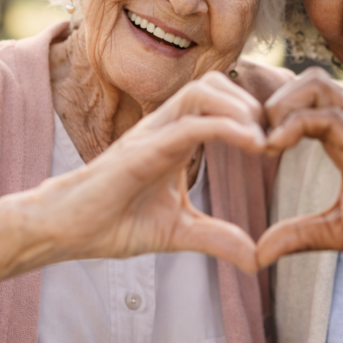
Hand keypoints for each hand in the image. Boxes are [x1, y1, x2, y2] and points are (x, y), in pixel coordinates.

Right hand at [0, 72, 264, 318]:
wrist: (65, 232)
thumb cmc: (112, 223)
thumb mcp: (179, 232)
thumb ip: (217, 237)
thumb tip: (256, 258)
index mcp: (174, 137)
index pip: (217, 101)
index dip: (251, 111)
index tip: (277, 141)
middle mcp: (164, 126)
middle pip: (214, 84)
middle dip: (250, 102)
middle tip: (273, 137)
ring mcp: (152, 134)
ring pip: (203, 92)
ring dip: (241, 108)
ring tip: (264, 140)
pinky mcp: (142, 150)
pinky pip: (190, 124)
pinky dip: (226, 127)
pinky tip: (253, 145)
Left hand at [257, 69, 342, 283]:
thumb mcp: (337, 232)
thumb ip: (298, 235)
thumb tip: (258, 253)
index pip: (309, 101)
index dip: (276, 111)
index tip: (251, 141)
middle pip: (311, 81)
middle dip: (275, 98)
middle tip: (253, 134)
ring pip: (315, 87)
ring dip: (280, 106)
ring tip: (262, 140)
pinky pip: (326, 118)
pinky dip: (292, 125)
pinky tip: (272, 147)